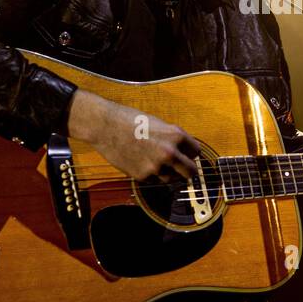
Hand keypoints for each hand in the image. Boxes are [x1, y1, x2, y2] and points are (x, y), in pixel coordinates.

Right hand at [66, 89, 200, 181]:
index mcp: (176, 135)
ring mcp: (156, 166)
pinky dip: (153, 175)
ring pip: (173, 179)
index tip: (186, 154)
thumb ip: (173, 139)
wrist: (105, 126)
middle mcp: (169, 152)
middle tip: (183, 168)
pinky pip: (155, 180)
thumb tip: (185, 153)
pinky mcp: (142, 176)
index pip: (196, 152)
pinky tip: (143, 162)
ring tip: (156, 161)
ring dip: (169, 173)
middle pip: (191, 172)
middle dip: (188, 170)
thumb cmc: (130, 121)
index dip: (190, 153)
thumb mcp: (159, 124)